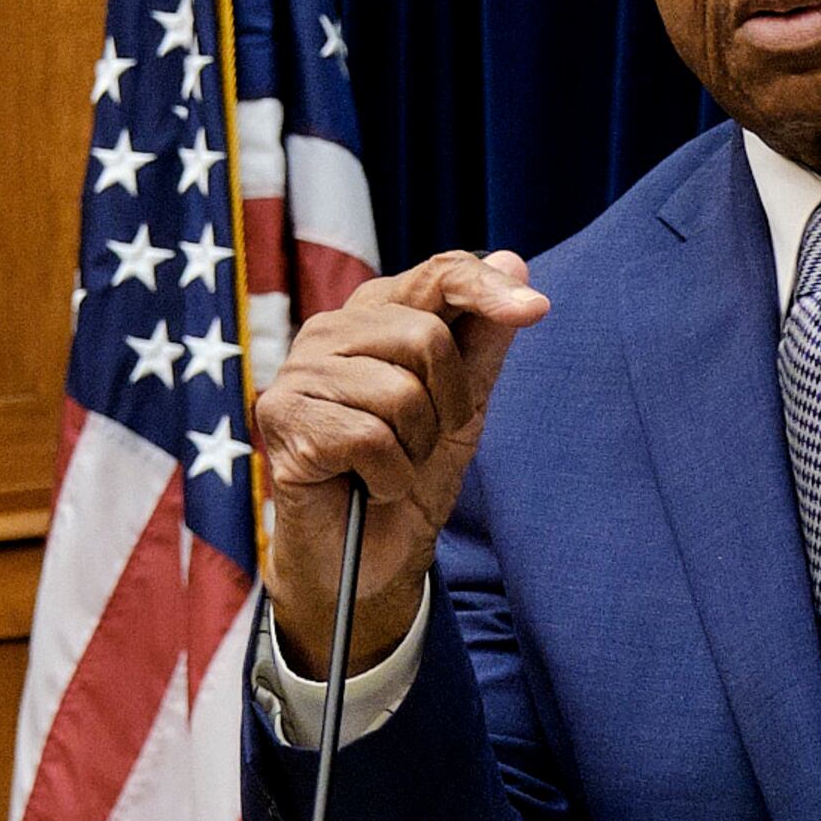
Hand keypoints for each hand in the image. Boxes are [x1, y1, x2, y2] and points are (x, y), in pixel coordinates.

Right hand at [255, 250, 550, 671]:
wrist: (369, 559)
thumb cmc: (411, 474)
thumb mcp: (465, 406)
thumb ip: (483, 339)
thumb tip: (514, 261)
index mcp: (374, 315)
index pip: (436, 274)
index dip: (487, 287)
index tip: (537, 309)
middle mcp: (329, 332)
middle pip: (426, 336)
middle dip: (448, 403)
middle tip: (426, 440)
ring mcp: (299, 373)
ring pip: (399, 392)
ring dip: (416, 448)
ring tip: (392, 466)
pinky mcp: (283, 420)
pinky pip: (370, 438)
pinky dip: (389, 477)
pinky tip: (369, 486)